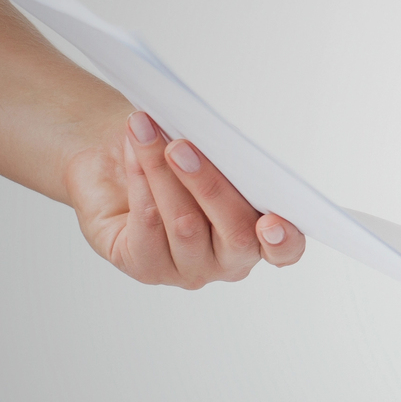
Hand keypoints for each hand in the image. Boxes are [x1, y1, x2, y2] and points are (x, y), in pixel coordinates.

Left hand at [63, 111, 302, 287]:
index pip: (284, 251)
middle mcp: (230, 260)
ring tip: (147, 132)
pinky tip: (133, 153)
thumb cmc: (172, 158)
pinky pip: (148, 226)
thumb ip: (227, 160)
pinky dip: (140, 181)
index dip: (282, 241)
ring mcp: (190, 268)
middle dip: (208, 185)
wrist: (116, 165)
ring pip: (185, 226)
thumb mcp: (208, 155)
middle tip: (181, 147)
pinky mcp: (147, 267)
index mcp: (260, 236)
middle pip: (236, 234)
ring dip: (163, 172)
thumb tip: (223, 139)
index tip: (271, 222)